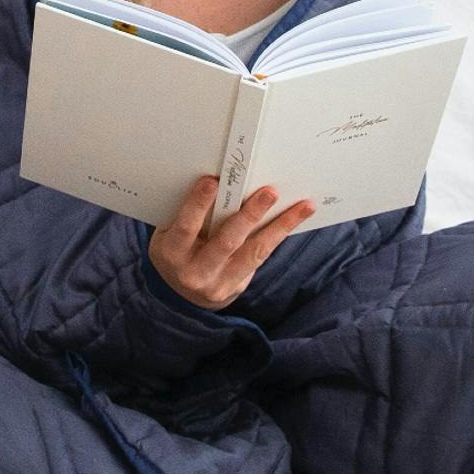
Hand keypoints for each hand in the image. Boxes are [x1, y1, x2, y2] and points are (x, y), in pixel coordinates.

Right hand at [148, 175, 315, 309]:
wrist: (181, 291)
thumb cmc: (177, 247)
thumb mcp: (170, 233)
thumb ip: (190, 215)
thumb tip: (224, 181)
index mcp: (171, 253)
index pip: (186, 228)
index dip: (198, 205)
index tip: (212, 181)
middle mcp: (195, 272)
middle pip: (226, 242)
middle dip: (249, 216)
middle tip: (269, 192)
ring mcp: (218, 283)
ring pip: (254, 252)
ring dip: (280, 226)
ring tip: (302, 206)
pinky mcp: (238, 285)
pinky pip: (262, 256)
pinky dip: (280, 233)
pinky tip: (298, 216)